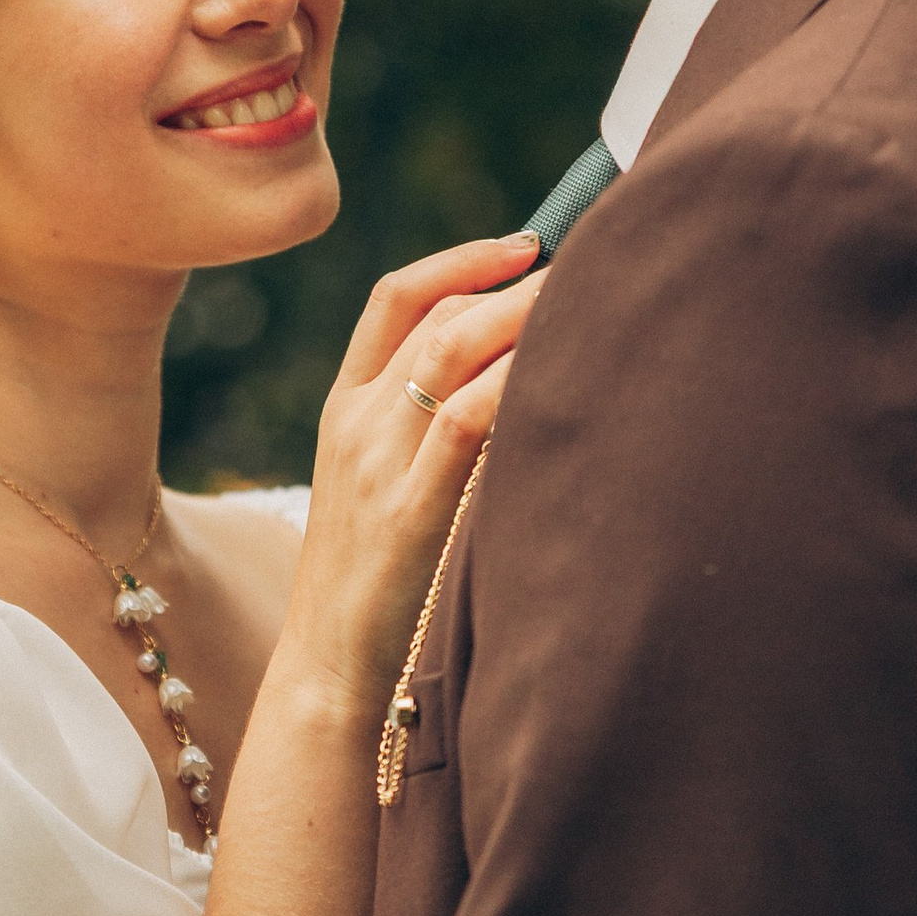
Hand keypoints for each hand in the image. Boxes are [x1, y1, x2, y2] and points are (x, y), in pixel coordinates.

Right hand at [278, 235, 543, 717]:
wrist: (327, 672)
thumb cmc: (374, 588)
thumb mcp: (382, 490)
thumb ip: (427, 433)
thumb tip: (517, 383)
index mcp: (344, 412)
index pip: (395, 301)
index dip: (462, 259)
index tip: (527, 244)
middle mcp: (356, 424)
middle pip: (436, 316)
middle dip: (515, 282)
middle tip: (589, 267)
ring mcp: (376, 465)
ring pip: (451, 351)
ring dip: (524, 316)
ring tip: (588, 302)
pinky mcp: (408, 513)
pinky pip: (467, 422)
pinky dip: (516, 385)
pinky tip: (563, 376)